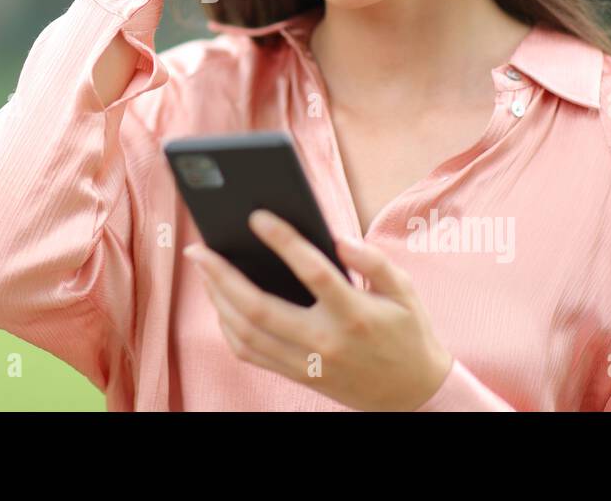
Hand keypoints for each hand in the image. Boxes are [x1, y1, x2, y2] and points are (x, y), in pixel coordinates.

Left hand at [183, 208, 453, 410]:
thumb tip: (337, 237)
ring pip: (247, 333)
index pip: (314, 273)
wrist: (412, 395)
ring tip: (204, 268)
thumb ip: (374, 260)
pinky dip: (228, 327)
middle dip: (222, 275)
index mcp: (356, 315)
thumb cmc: (407, 332)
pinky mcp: (297, 376)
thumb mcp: (405, 291)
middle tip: (198, 247)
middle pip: (261, 309)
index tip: (257, 216)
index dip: (284, 242)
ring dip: (218, 299)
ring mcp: (308, 364)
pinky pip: (250, 353)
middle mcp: (326, 342)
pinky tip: (220, 301)